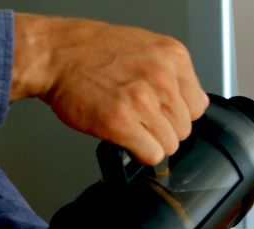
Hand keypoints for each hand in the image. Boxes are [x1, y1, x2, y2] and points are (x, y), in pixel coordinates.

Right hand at [11, 13, 209, 164]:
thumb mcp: (146, 48)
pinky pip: (151, 155)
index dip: (178, 115)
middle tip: (140, 121)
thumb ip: (174, 74)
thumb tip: (194, 103)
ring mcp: (142, 100)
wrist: (55, 54)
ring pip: (170, 145)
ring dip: (150, 143)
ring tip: (130, 128)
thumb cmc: (92, 51)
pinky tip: (126, 139)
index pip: (197, 106)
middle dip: (163, 130)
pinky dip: (139, 153)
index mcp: (173, 57)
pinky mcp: (122, 122)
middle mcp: (162, 77)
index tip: (162, 114)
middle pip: (184, 128)